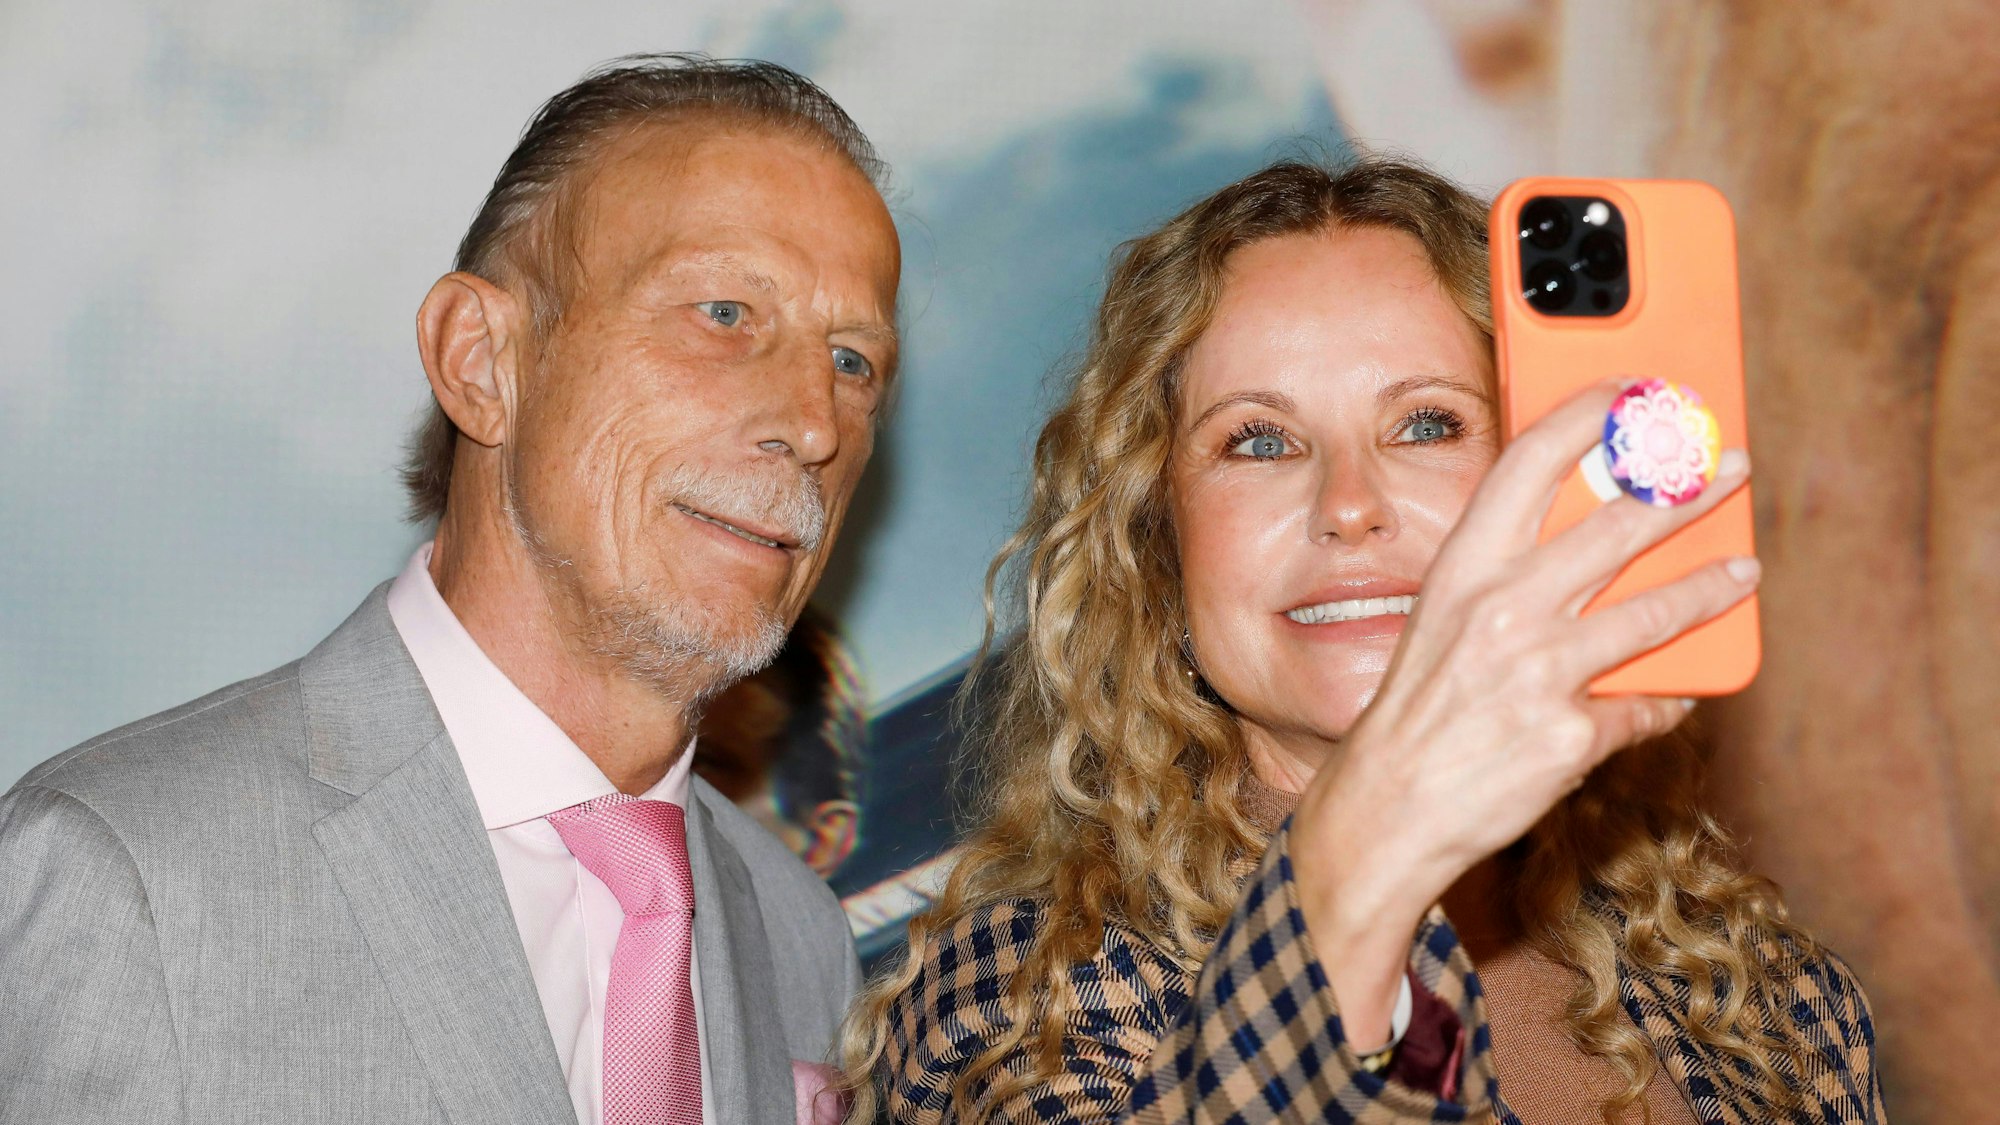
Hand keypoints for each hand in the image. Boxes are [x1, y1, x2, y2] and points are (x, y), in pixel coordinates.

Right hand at [1288, 380, 1759, 1047]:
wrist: (1387, 807)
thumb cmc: (1418, 709)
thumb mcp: (1444, 620)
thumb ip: (1507, 575)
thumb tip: (1594, 542)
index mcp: (1462, 569)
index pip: (1530, 461)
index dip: (1588, 414)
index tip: (1635, 393)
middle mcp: (1501, 609)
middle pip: (1618, 524)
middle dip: (1688, 488)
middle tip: (1728, 467)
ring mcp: (1540, 673)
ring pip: (1656, 612)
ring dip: (1714, 584)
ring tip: (1744, 571)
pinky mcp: (1571, 735)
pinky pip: (1643, 706)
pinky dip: (1665, 701)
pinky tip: (1679, 693)